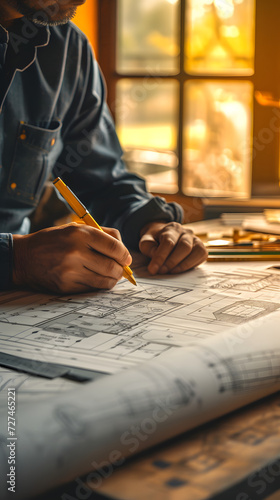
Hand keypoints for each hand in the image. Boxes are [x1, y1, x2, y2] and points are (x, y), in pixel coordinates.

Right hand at [13, 223, 131, 293]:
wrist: (24, 258)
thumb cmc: (54, 240)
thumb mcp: (75, 228)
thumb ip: (102, 234)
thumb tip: (124, 250)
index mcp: (80, 234)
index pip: (114, 247)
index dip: (125, 255)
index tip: (126, 258)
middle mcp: (76, 252)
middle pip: (112, 267)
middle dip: (121, 270)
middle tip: (120, 269)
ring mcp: (70, 271)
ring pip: (105, 281)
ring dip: (112, 279)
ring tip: (109, 274)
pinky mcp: (66, 286)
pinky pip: (92, 289)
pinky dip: (98, 285)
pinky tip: (94, 278)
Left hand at [139, 221, 207, 274]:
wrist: (164, 236)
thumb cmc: (155, 240)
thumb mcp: (147, 241)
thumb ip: (148, 248)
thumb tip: (157, 259)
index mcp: (171, 228)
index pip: (168, 242)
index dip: (161, 257)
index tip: (153, 269)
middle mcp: (186, 232)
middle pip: (184, 246)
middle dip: (172, 262)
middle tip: (161, 271)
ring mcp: (195, 239)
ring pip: (196, 251)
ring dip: (183, 265)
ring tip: (171, 272)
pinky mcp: (201, 248)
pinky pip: (201, 256)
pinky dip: (192, 265)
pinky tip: (180, 269)